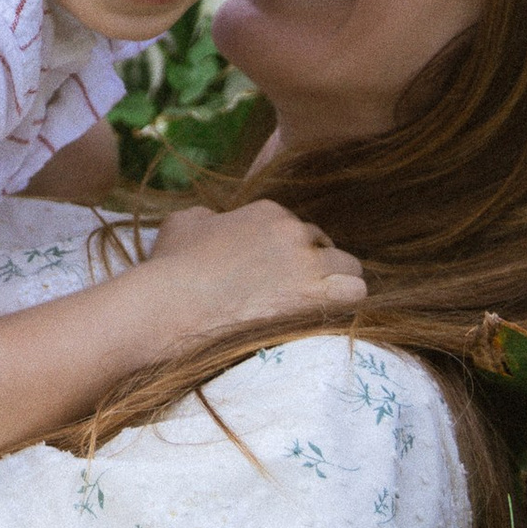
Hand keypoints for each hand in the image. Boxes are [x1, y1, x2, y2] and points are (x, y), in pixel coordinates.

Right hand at [148, 194, 364, 328]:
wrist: (172, 305)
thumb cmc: (171, 268)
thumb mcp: (182, 223)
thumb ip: (207, 216)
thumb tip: (215, 219)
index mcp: (267, 212)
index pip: (296, 228)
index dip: (286, 253)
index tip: (271, 275)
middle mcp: (292, 230)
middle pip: (322, 245)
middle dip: (312, 266)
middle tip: (291, 292)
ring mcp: (306, 262)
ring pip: (348, 266)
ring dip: (335, 283)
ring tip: (314, 306)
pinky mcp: (315, 295)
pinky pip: (355, 292)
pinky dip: (345, 303)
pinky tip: (323, 315)